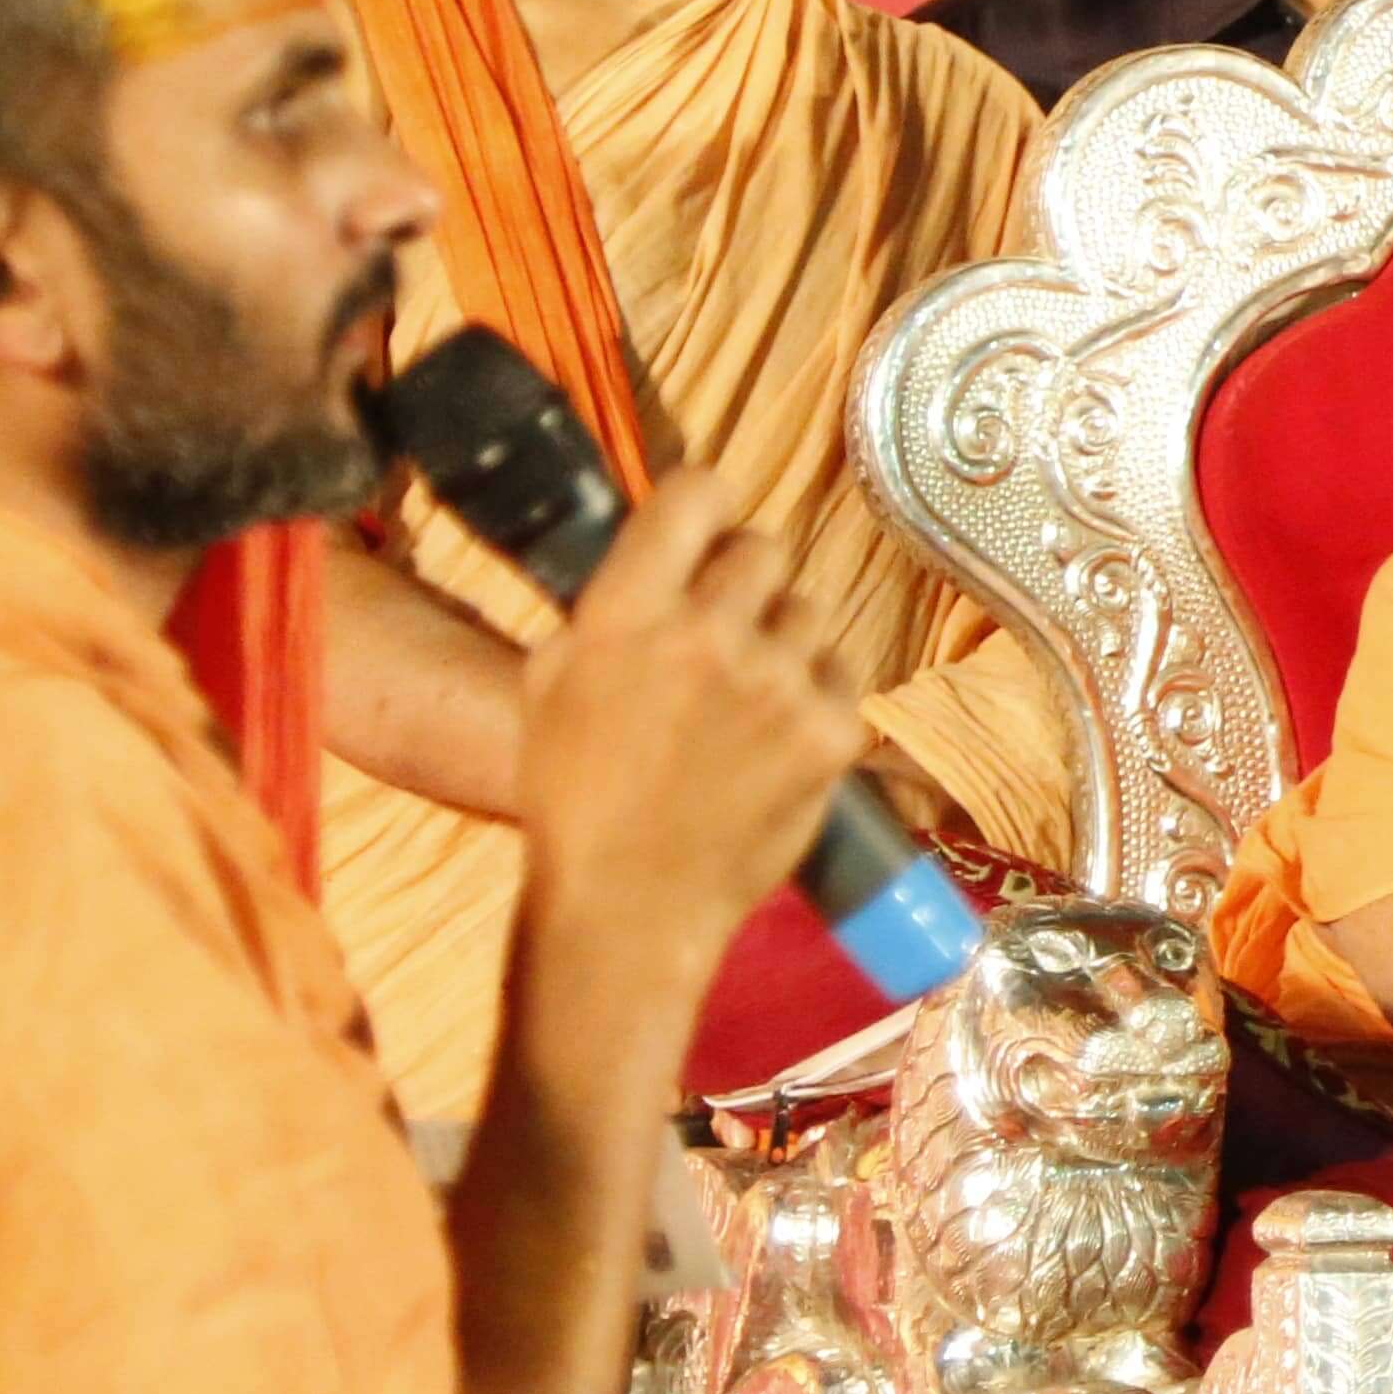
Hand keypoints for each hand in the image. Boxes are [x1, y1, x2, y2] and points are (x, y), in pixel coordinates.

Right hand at [509, 464, 866, 975]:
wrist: (630, 902)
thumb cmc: (574, 794)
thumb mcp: (550, 679)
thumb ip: (607, 608)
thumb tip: (659, 557)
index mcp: (629, 610)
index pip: (698, 491)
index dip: (707, 503)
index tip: (708, 528)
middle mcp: (710, 632)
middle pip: (765, 548)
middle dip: (744, 580)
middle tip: (727, 626)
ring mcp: (780, 681)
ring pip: (809, 611)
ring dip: (785, 639)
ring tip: (750, 694)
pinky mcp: (833, 731)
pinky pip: (841, 675)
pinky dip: (816, 697)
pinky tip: (778, 737)